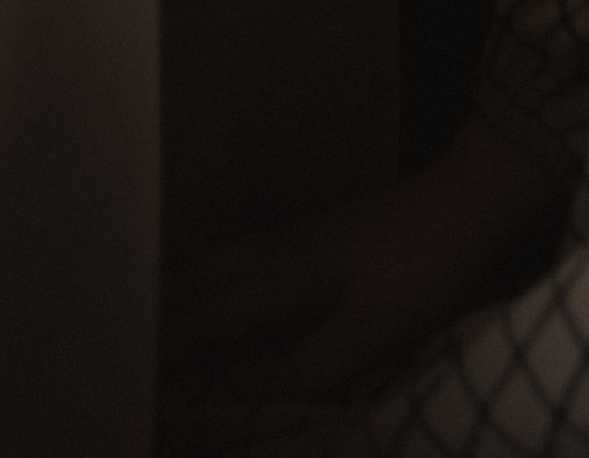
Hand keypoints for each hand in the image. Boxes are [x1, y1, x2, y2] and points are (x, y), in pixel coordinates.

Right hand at [163, 120, 567, 404]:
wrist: (469, 199)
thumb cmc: (421, 271)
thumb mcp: (369, 334)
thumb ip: (304, 367)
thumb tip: (240, 389)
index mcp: (278, 278)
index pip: (201, 321)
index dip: (161, 352)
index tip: (125, 379)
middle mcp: (272, 252)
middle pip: (194, 282)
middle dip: (152, 315)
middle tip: (119, 345)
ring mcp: (292, 239)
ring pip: (212, 265)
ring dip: (176, 294)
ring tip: (149, 317)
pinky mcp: (314, 237)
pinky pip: (235, 261)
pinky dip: (207, 279)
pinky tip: (218, 288)